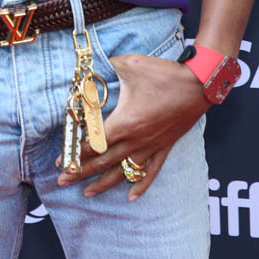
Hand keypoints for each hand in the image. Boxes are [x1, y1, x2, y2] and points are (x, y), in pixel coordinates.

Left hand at [57, 53, 207, 200]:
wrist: (197, 84)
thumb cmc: (163, 73)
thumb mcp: (130, 64)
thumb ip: (108, 65)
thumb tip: (93, 62)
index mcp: (124, 122)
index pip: (93, 143)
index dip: (75, 153)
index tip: (60, 161)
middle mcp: (135, 139)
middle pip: (103, 161)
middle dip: (80, 172)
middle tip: (62, 182)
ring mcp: (150, 146)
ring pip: (123, 170)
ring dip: (103, 183)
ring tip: (87, 193)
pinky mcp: (164, 147)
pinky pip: (150, 170)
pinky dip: (140, 184)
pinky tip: (132, 197)